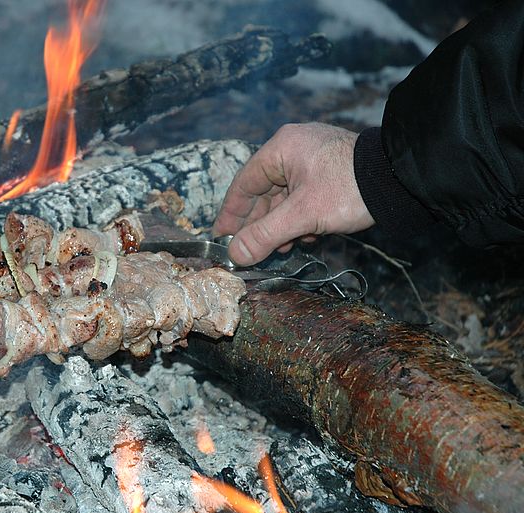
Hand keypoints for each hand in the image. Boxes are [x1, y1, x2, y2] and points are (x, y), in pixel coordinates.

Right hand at [213, 123, 374, 265]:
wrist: (402, 180)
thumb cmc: (349, 189)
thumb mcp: (302, 215)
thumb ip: (265, 235)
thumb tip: (235, 255)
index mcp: (282, 148)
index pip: (244, 184)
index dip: (231, 214)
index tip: (221, 237)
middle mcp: (294, 148)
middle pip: (263, 192)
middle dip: (260, 224)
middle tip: (251, 250)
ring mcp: (313, 159)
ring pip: (284, 198)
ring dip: (281, 225)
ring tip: (283, 248)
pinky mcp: (330, 171)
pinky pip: (303, 197)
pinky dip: (299, 218)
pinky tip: (305, 237)